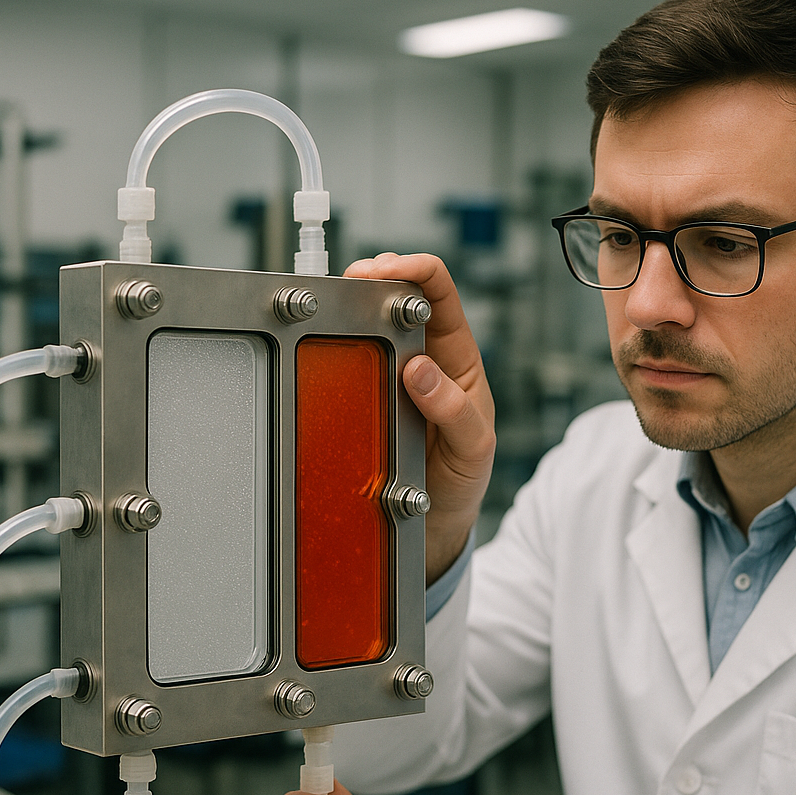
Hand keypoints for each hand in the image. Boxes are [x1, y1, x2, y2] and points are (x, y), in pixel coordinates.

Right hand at [344, 253, 495, 583]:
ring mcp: (390, 377)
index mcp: (457, 359)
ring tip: (333, 308)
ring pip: (367, 326)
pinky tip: (322, 345)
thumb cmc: (463, 480)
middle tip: (348, 285)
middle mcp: (424, 358)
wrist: (434, 524)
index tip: (385, 270)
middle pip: (396, 296)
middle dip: (371, 279)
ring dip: (349, 310)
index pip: (440, 293)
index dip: (415, 269)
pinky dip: (333, 347)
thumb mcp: (473, 449)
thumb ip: (456, 411)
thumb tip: (419, 369)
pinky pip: (347, 365)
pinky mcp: (364, 398)